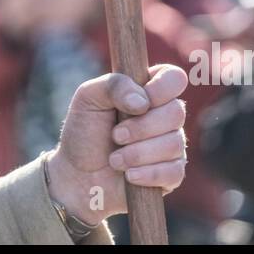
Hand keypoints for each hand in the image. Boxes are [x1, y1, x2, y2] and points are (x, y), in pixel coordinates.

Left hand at [46, 64, 187, 223]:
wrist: (77, 175)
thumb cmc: (84, 131)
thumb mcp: (88, 98)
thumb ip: (114, 85)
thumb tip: (142, 102)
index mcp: (149, 90)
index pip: (174, 78)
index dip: (161, 88)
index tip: (137, 104)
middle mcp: (165, 115)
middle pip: (177, 112)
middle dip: (141, 127)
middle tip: (116, 136)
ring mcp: (171, 145)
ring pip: (174, 144)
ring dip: (138, 153)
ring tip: (114, 160)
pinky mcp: (171, 174)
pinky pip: (175, 172)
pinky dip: (147, 174)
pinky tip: (129, 175)